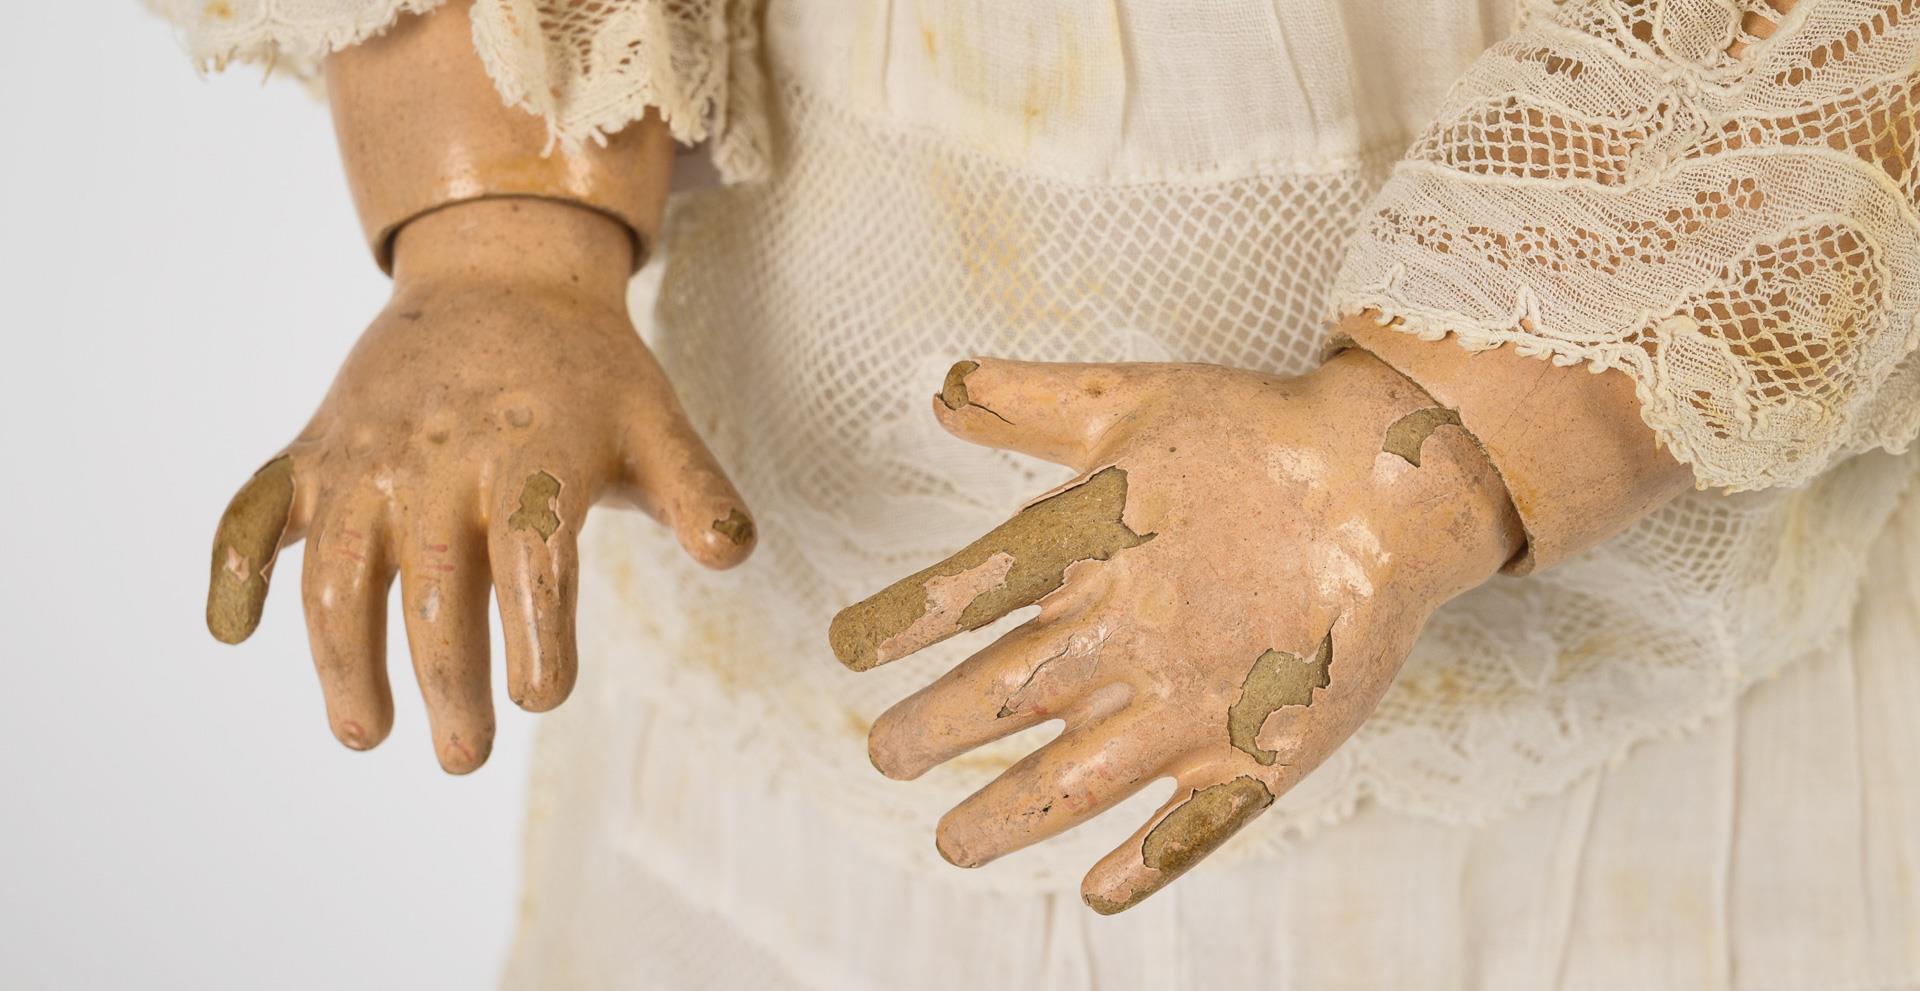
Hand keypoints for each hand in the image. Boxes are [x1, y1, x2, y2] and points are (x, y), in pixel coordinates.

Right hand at [205, 199, 753, 772]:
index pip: (534, 564)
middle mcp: (441, 462)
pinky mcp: (316, 453)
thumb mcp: (656, 422)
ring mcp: (367, 458)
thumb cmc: (590, 372)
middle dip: (447, 680)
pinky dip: (234, 567)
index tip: (543, 695)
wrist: (501, 271)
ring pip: (338, 572)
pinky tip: (233, 629)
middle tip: (465, 758)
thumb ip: (695, 491)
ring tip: (365, 732)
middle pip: (434, 588)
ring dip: (342, 659)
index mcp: (533, 459)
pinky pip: (257, 509)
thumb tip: (732, 554)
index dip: (537, 635)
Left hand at [831, 350, 1522, 911]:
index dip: (897, 624)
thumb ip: (1029, 404)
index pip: (965, 594)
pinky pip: (1188, 830)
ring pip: (1070, 782)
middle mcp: (1123, 634)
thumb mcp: (1133, 395)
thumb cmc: (1259, 432)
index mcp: (1087, 546)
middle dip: (927, 734)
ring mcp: (1188, 704)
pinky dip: (1141, 867)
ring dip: (1000, 818)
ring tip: (951, 844)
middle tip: (882, 757)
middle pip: (999, 699)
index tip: (845, 651)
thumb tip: (939, 391)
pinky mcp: (1260, 752)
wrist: (1393, 481)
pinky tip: (1096, 894)